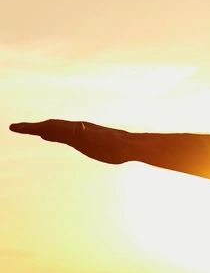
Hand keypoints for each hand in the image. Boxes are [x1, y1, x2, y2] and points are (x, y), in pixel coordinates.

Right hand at [10, 120, 129, 163]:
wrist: (131, 146)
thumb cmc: (117, 146)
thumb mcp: (101, 140)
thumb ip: (89, 134)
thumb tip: (77, 127)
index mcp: (76, 130)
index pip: (50, 127)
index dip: (32, 128)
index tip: (15, 127)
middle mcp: (77, 129)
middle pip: (50, 126)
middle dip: (32, 128)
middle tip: (15, 127)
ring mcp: (81, 133)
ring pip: (56, 130)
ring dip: (41, 130)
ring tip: (28, 130)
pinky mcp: (85, 140)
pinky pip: (64, 136)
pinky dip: (52, 135)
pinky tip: (49, 137)